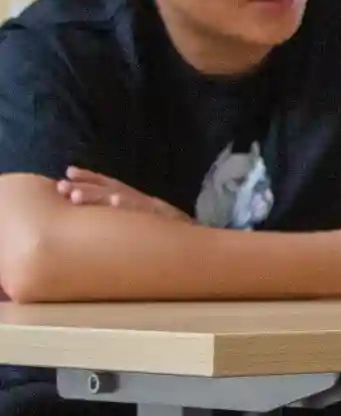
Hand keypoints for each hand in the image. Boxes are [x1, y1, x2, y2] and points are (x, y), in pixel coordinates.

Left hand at [57, 168, 189, 223]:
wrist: (204, 244)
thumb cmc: (174, 234)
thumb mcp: (150, 221)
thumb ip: (132, 214)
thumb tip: (107, 211)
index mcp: (141, 200)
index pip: (113, 185)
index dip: (92, 178)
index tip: (69, 171)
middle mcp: (145, 201)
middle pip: (112, 189)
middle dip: (85, 186)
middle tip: (61, 186)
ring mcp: (153, 209)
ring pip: (122, 198)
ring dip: (98, 196)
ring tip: (75, 196)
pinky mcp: (163, 218)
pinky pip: (144, 212)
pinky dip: (130, 206)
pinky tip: (115, 202)